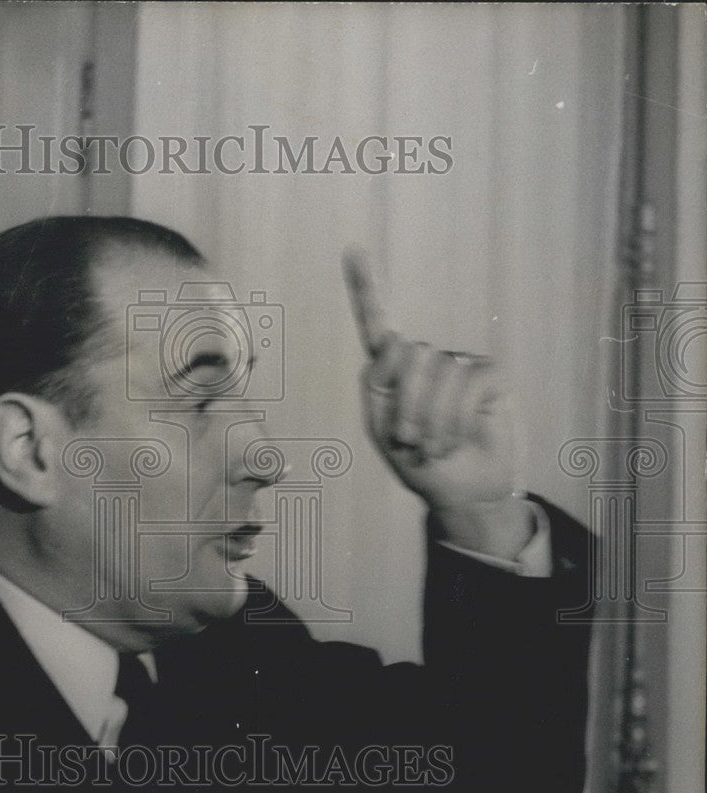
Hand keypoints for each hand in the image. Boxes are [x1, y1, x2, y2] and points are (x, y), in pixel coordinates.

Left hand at [343, 250, 533, 556]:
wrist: (459, 491)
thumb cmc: (418, 461)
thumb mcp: (384, 430)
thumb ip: (380, 385)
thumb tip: (401, 339)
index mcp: (390, 370)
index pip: (376, 323)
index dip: (365, 288)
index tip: (353, 249)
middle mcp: (426, 359)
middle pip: (413, 354)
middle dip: (409, 406)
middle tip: (411, 441)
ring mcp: (460, 363)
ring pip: (442, 371)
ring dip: (434, 421)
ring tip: (436, 446)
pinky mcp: (490, 376)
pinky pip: (471, 383)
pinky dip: (458, 418)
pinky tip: (459, 438)